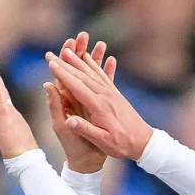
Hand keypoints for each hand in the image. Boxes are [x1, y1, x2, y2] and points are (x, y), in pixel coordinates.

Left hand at [0, 59, 38, 158]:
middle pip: (1, 92)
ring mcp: (11, 113)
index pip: (0, 101)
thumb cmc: (20, 157)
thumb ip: (4, 138)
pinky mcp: (9, 117)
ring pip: (1, 91)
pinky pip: (0, 98)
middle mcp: (12, 114)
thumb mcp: (8, 144)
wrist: (27, 164)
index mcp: (10, 121)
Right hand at [46, 32, 116, 172]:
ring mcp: (111, 93)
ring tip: (67, 50)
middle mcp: (105, 95)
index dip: (63, 74)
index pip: (77, 87)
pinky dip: (93, 65)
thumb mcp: (102, 141)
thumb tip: (69, 121)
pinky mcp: (116, 93)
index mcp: (99, 106)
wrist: (143, 142)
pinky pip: (102, 75)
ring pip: (91, 72)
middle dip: (65, 64)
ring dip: (78, 60)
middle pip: (82, 75)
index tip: (51, 64)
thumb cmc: (121, 144)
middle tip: (51, 54)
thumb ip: (85, 130)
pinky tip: (88, 58)